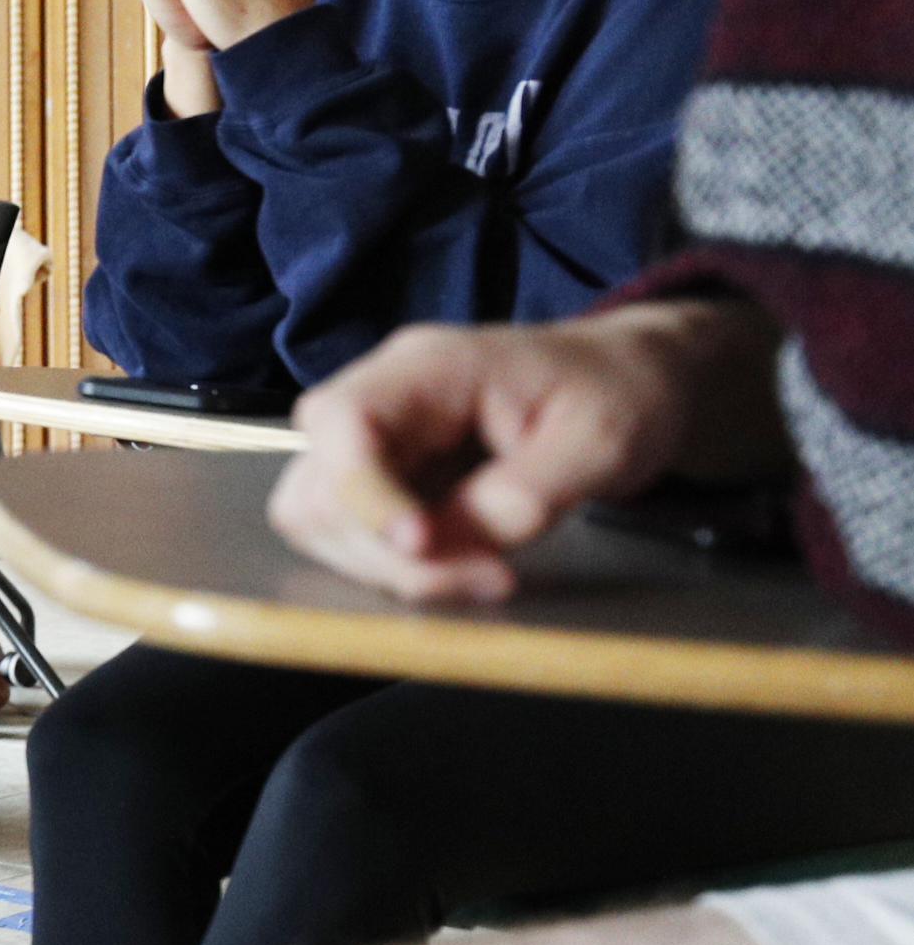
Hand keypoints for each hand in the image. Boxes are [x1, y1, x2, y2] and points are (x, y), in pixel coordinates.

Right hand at [265, 302, 787, 601]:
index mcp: (430, 366)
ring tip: (474, 577)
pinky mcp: (385, 475)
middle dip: (384, 550)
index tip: (423, 545)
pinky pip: (351, 530)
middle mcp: (382, 395)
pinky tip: (458, 567)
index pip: (345, 421)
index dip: (364, 493)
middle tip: (484, 578)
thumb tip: (454, 542)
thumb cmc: (620, 396)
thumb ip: (526, 493)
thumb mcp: (600, 443)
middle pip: (319, 483)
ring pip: (319, 515)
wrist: (626, 382)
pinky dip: (393, 564)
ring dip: (383, 565)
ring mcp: (376, 437)